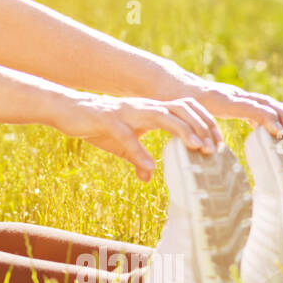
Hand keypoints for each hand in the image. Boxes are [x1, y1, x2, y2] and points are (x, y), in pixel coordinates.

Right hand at [53, 94, 223, 182]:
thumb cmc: (94, 125)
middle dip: (201, 126)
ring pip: (162, 115)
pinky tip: (149, 167)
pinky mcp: (107, 120)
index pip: (185, 109)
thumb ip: (136, 158)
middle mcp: (142, 106)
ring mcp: (126, 111)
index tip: (218, 142)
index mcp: (149, 109)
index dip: (204, 122)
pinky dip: (140, 151)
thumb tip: (148, 176)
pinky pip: (127, 136)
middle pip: (181, 108)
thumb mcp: (120, 145)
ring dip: (182, 130)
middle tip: (214, 148)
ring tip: (197, 148)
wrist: (65, 110)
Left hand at [180, 78, 282, 140]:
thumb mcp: (185, 117)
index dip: (269, 120)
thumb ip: (195, 131)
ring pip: (268, 103)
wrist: (174, 86)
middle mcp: (234, 95)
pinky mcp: (238, 100)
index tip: (281, 134)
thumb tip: (208, 149)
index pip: (253, 108)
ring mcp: (238, 96)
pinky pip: (262, 106)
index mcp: (222, 100)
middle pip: (267, 104)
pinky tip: (282, 131)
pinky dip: (276, 116)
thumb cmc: (177, 104)